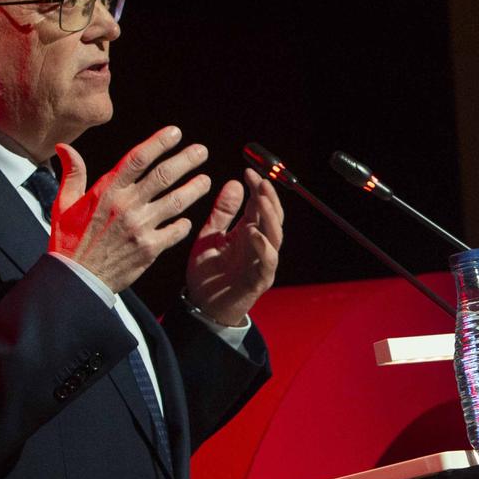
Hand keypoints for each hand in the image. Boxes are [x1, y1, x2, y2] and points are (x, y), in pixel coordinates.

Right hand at [50, 128, 210, 293]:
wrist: (76, 280)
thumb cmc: (69, 241)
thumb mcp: (64, 204)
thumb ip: (72, 173)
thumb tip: (64, 146)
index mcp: (107, 192)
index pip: (138, 159)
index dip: (159, 143)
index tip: (176, 132)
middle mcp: (127, 206)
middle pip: (163, 176)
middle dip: (186, 160)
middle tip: (202, 151)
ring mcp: (140, 228)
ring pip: (175, 202)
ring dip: (194, 189)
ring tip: (206, 180)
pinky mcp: (150, 249)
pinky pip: (175, 232)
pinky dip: (183, 224)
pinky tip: (188, 219)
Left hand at [184, 167, 284, 326]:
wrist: (202, 308)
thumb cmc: (207, 274)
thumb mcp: (210, 236)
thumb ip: (222, 213)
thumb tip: (234, 183)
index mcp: (248, 232)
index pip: (259, 205)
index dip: (257, 187)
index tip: (248, 170)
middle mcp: (259, 245)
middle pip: (273, 217)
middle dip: (268, 197)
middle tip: (260, 180)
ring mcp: (262, 262)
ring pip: (276, 236)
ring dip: (270, 216)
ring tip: (260, 199)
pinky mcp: (259, 280)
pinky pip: (268, 261)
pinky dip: (263, 246)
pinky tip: (253, 232)